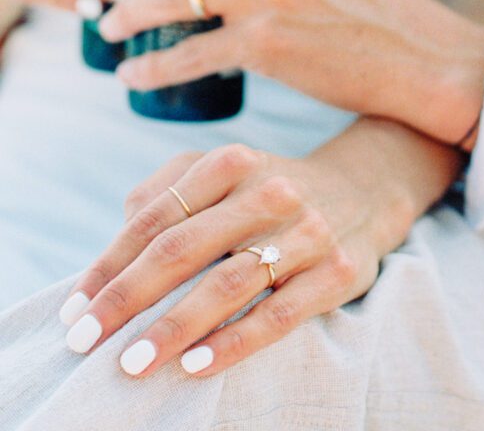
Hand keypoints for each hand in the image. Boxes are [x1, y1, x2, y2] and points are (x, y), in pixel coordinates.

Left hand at [59, 132, 420, 377]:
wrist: (363, 190)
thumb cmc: (269, 190)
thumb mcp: (223, 170)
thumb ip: (168, 191)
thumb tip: (117, 246)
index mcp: (232, 162)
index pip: (156, 215)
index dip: (111, 264)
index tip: (76, 307)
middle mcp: (270, 191)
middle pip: (184, 247)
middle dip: (128, 299)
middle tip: (86, 342)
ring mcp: (307, 230)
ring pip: (229, 284)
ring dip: (174, 328)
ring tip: (132, 364)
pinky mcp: (338, 270)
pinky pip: (280, 313)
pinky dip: (235, 341)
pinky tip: (197, 365)